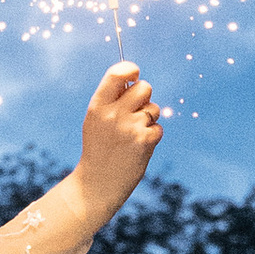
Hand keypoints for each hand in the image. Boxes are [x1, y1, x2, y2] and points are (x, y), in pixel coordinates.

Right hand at [74, 64, 163, 224]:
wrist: (97, 184)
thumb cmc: (98, 149)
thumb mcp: (96, 120)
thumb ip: (111, 100)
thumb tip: (133, 80)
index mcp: (98, 105)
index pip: (117, 74)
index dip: (130, 69)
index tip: (134, 74)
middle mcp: (113, 114)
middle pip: (144, 87)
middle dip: (144, 97)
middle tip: (135, 111)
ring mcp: (129, 127)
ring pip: (153, 109)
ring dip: (148, 120)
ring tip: (132, 135)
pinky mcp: (144, 141)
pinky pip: (158, 128)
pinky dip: (152, 137)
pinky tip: (138, 148)